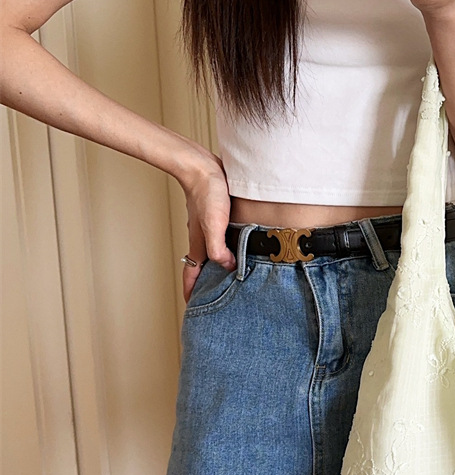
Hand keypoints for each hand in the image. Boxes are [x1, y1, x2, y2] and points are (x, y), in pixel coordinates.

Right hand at [179, 152, 235, 302]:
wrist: (202, 166)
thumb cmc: (206, 193)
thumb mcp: (213, 224)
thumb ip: (218, 248)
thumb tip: (228, 266)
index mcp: (199, 244)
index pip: (192, 275)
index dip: (193, 293)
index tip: (193, 308)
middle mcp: (204, 239)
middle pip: (204, 267)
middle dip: (207, 284)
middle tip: (216, 298)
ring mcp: (211, 228)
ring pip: (215, 253)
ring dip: (220, 267)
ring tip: (232, 278)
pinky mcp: (220, 217)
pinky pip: (224, 240)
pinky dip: (230, 249)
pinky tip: (242, 248)